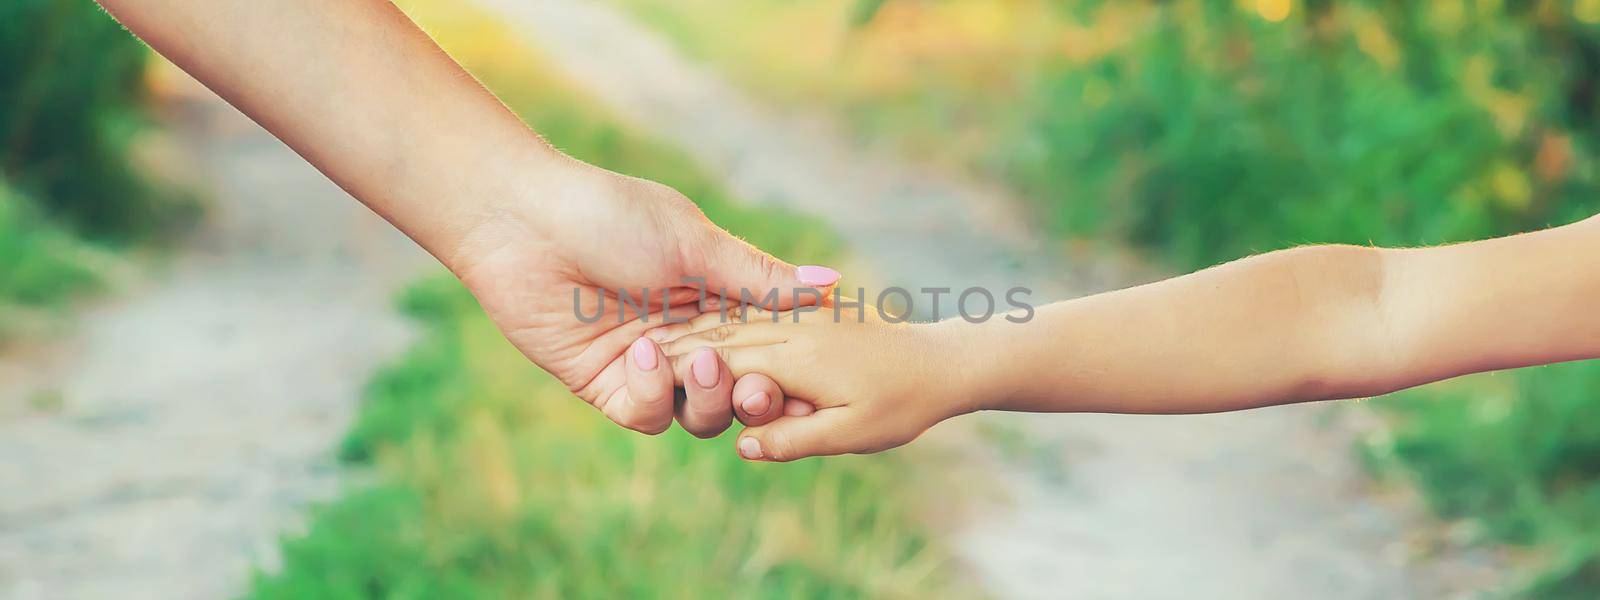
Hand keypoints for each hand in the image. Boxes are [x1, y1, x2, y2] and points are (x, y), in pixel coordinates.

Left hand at [446, 159, 836, 435]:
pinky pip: (647, 415)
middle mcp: (690, 337)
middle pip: (743, 391)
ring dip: (711, 397)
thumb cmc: (611, 215)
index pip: (772, 349)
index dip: (794, 370)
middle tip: (760, 386)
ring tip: (700, 359)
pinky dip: (654, 395)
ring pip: (701, 414)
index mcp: (719, 299)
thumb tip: (832, 285)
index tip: (814, 382)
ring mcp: (649, 364)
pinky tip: (642, 355)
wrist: (523, 221)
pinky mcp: (606, 384)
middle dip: (758, 395)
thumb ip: (761, 277)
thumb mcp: (696, 244)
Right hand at [655, 300, 981, 460]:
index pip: (720, 361)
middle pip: (718, 335)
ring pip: (733, 317)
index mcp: (796, 357)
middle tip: (636, 349)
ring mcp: (802, 315)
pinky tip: (704, 318)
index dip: (679, 370)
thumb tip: (743, 445)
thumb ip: (794, 437)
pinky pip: (756, 308)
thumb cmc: (904, 402)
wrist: (946, 361)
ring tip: (654, 332)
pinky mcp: (811, 310)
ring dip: (694, 325)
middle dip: (676, 344)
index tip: (641, 370)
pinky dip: (725, 314)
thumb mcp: (852, 432)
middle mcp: (792, 329)